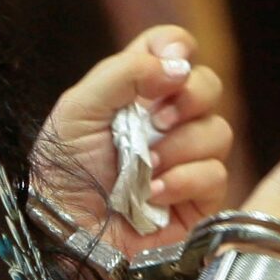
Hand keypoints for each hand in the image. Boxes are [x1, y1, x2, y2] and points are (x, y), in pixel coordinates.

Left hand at [35, 25, 232, 253]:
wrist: (63, 233)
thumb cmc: (62, 172)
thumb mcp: (78, 109)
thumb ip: (125, 72)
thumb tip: (180, 64)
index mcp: (136, 93)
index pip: (174, 50)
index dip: (178, 46)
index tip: (171, 57)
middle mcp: (166, 123)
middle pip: (209, 85)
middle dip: (192, 95)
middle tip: (159, 119)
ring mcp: (186, 160)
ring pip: (217, 131)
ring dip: (180, 147)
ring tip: (146, 168)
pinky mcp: (199, 200)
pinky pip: (215, 175)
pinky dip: (183, 181)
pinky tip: (153, 195)